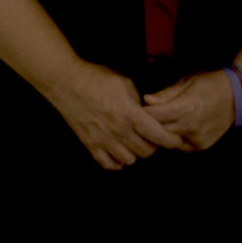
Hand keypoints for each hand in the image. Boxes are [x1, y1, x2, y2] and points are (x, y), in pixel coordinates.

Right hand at [41, 60, 179, 169]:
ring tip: (134, 143)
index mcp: (129, 113)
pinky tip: (118, 152)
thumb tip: (148, 115)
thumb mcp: (125, 84)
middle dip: (154, 146)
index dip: (171, 141)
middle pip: (146, 151)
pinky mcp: (89, 144)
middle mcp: (118, 130)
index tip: (176, 140)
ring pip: (129, 160)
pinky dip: (116, 161)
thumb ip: (139, 103)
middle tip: (153, 138)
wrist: (66, 82)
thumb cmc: (97, 78)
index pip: (158, 135)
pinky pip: (108, 163)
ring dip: (135, 153)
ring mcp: (103, 139)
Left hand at [142, 71, 234, 151]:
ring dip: (162, 133)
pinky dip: (175, 138)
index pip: (154, 116)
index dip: (143, 113)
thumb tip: (146, 100)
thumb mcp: (186, 83)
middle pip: (158, 131)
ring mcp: (197, 138)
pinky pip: (180, 145)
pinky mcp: (201, 145)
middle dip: (149, 125)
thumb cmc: (208, 84)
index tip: (137, 109)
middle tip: (145, 118)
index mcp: (186, 108)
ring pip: (168, 141)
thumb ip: (165, 94)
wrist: (236, 96)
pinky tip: (178, 128)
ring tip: (162, 122)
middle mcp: (191, 126)